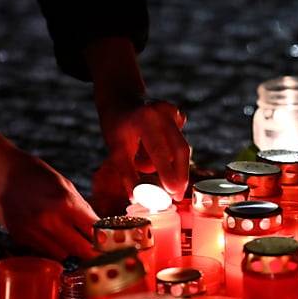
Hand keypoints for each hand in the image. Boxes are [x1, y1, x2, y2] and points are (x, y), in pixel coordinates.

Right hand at [0, 111, 97, 260]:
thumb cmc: (35, 173)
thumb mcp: (64, 184)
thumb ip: (81, 208)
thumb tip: (98, 228)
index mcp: (65, 203)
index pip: (94, 231)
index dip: (103, 239)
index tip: (109, 244)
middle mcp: (49, 221)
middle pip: (81, 249)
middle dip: (91, 251)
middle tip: (97, 252)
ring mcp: (33, 231)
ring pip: (63, 255)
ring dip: (69, 250)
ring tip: (69, 239)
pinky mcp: (20, 237)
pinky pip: (43, 251)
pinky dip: (51, 247)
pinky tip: (50, 235)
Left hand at [86, 38, 190, 201]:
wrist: (122, 100)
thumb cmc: (117, 129)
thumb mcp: (116, 150)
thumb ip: (127, 173)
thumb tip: (137, 198)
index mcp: (144, 118)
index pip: (159, 151)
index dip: (166, 174)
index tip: (171, 194)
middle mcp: (162, 111)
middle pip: (179, 149)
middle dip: (179, 175)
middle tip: (177, 195)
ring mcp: (172, 111)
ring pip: (182, 147)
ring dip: (175, 167)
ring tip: (167, 182)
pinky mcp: (179, 115)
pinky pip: (180, 141)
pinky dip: (173, 154)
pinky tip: (157, 152)